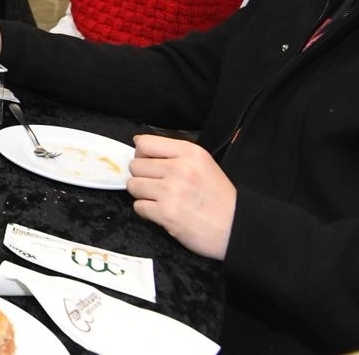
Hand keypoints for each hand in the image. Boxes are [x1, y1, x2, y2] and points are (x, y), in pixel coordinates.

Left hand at [126, 135, 236, 259]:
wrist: (238, 229)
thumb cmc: (220, 199)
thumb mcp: (203, 165)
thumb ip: (174, 153)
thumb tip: (138, 144)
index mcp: (190, 153)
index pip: (144, 143)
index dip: (142, 154)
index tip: (148, 164)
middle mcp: (179, 168)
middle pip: (135, 165)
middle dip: (143, 177)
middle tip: (158, 186)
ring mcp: (171, 191)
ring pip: (133, 185)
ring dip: (143, 194)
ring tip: (160, 200)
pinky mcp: (166, 213)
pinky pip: (138, 206)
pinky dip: (147, 211)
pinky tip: (163, 212)